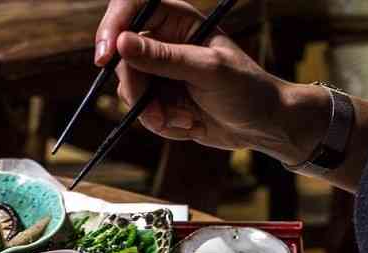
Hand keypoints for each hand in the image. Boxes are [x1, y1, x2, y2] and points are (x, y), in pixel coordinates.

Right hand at [95, 0, 327, 163]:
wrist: (262, 126)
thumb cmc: (245, 89)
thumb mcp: (206, 70)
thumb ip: (163, 58)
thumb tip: (122, 43)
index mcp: (177, 21)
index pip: (131, 7)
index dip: (112, 27)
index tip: (105, 57)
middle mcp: (164, 42)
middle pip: (122, 58)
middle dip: (137, 90)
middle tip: (156, 114)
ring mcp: (161, 72)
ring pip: (129, 89)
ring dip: (152, 113)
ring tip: (185, 120)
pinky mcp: (161, 99)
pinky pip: (141, 112)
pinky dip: (162, 124)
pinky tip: (189, 124)